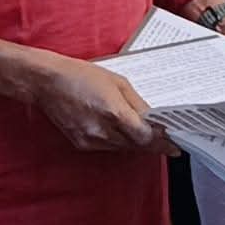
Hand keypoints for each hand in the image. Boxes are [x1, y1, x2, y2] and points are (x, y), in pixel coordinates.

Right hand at [33, 54, 178, 153]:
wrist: (48, 82)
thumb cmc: (83, 75)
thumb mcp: (118, 82)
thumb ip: (138, 104)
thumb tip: (154, 120)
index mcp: (114, 113)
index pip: (145, 137)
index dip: (162, 142)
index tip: (175, 144)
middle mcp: (102, 131)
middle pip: (136, 145)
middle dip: (153, 144)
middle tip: (169, 142)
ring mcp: (90, 140)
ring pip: (123, 148)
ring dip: (136, 143)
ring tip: (149, 136)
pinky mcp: (81, 144)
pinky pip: (108, 147)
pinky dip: (119, 141)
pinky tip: (124, 133)